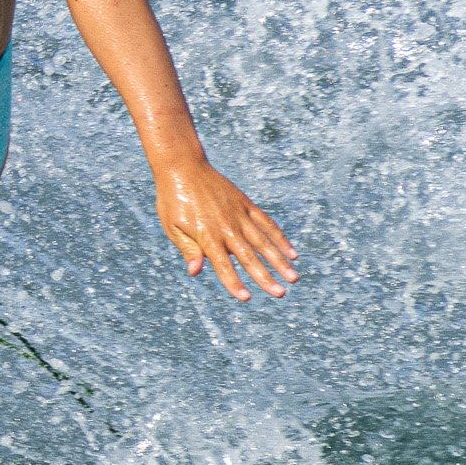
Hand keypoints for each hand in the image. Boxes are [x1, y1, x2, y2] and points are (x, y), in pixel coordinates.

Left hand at [155, 160, 297, 300]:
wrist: (182, 166)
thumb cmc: (172, 199)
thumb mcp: (172, 226)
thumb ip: (188, 249)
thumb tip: (195, 272)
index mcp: (206, 235)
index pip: (222, 264)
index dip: (233, 282)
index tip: (246, 298)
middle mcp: (226, 226)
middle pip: (248, 256)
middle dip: (265, 277)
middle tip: (280, 294)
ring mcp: (238, 214)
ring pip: (263, 241)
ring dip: (279, 260)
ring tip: (293, 277)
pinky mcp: (246, 204)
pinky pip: (266, 223)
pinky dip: (279, 237)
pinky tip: (292, 252)